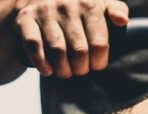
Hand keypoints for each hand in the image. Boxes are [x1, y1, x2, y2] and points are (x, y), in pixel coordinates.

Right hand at [14, 0, 128, 77]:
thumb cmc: (78, 9)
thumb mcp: (100, 5)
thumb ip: (116, 10)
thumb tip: (122, 21)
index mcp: (89, 2)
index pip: (99, 44)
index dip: (99, 62)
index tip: (96, 65)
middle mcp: (66, 4)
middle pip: (79, 51)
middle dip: (81, 68)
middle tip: (80, 70)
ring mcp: (45, 10)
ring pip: (57, 51)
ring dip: (63, 69)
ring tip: (65, 72)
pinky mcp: (25, 18)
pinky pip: (34, 46)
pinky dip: (41, 63)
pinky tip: (48, 71)